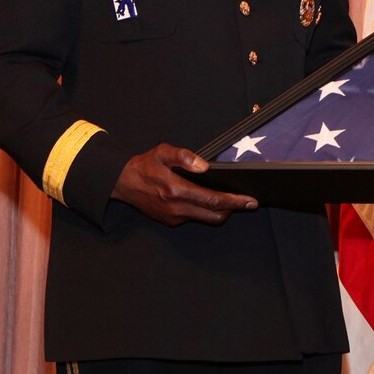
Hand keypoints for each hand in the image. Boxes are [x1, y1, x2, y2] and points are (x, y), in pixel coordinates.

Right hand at [110, 143, 257, 225]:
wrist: (122, 183)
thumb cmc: (145, 165)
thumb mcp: (162, 152)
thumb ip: (184, 157)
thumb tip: (204, 166)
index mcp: (176, 190)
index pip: (213, 200)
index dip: (235, 201)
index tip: (250, 201)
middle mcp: (177, 208)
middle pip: (215, 215)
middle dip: (234, 209)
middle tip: (247, 200)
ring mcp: (174, 217)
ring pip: (206, 219)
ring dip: (221, 211)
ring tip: (231, 199)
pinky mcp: (171, 221)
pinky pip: (195, 218)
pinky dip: (206, 211)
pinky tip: (210, 200)